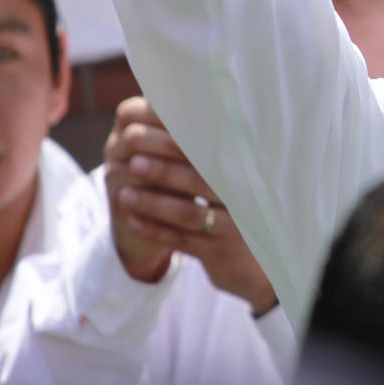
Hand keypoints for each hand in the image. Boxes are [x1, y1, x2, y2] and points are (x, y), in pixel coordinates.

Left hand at [104, 97, 277, 311]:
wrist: (260, 266)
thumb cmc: (237, 212)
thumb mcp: (233, 181)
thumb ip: (211, 154)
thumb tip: (179, 117)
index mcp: (243, 172)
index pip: (210, 152)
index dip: (179, 140)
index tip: (151, 128)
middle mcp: (242, 197)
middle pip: (197, 179)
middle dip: (162, 166)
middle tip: (130, 155)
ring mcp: (233, 227)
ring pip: (188, 212)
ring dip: (153, 202)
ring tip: (123, 191)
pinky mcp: (220, 253)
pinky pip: (182, 241)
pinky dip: (155, 230)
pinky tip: (131, 220)